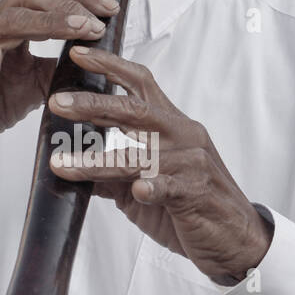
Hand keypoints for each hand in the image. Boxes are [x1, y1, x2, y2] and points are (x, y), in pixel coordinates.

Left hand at [47, 46, 272, 284]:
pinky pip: (169, 187)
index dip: (110, 66)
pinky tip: (138, 190)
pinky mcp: (196, 193)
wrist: (237, 239)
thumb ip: (113, 174)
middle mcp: (182, 136)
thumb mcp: (145, 186)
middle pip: (134, 110)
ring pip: (137, 156)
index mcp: (172, 126)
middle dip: (92, 104)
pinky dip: (152, 187)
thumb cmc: (193, 207)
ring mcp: (191, 164)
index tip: (78, 54)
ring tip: (62, 164)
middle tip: (57, 102)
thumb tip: (71, 167)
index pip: (141, 85)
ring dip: (96, 161)